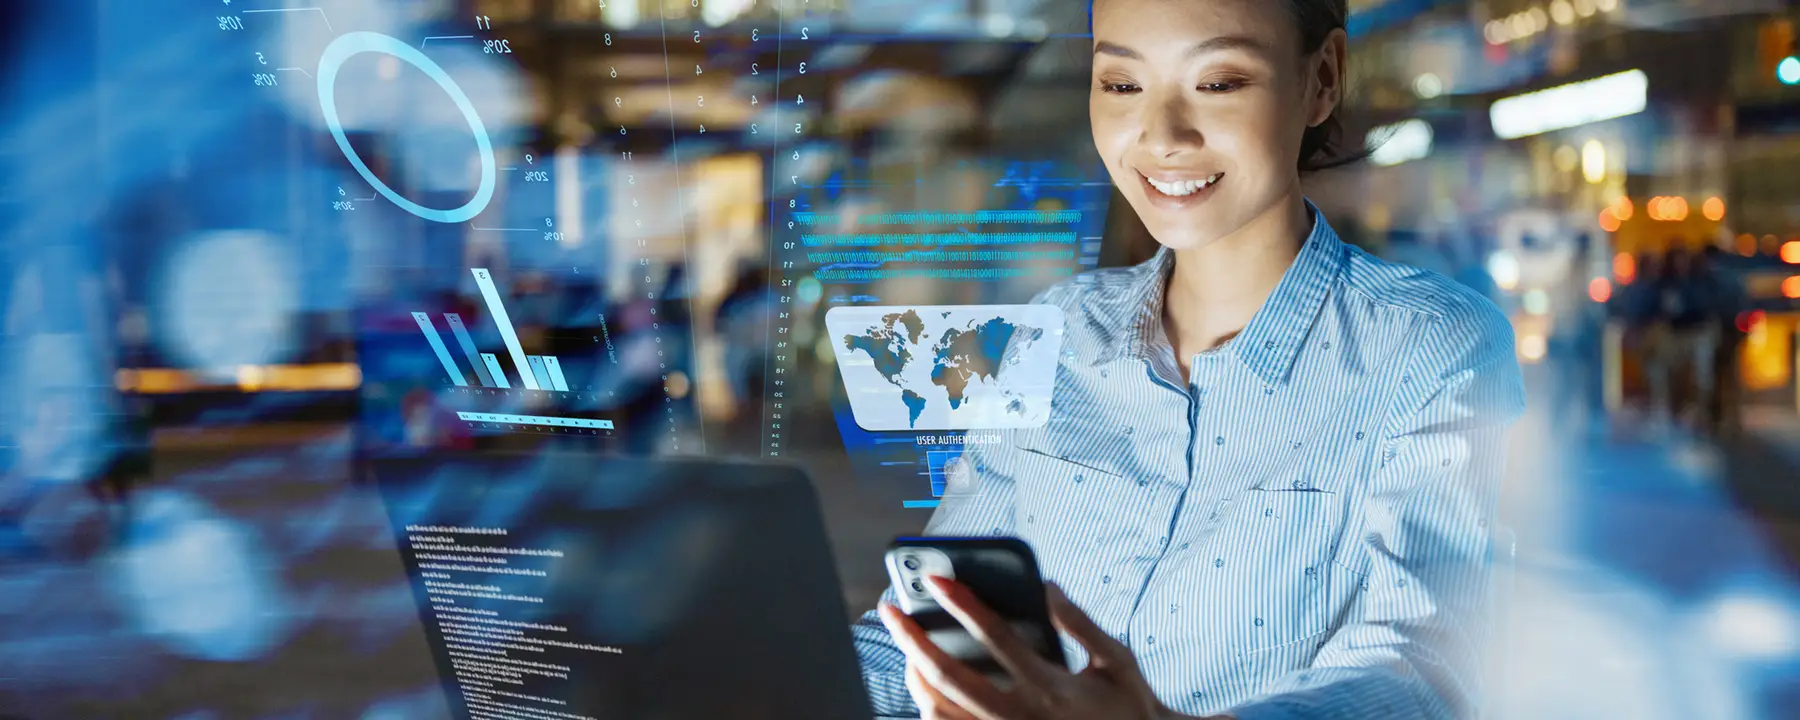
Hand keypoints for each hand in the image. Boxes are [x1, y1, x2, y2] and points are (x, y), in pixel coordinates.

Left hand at [879, 577, 1214, 719]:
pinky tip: (925, 687)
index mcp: (1049, 685)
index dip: (962, 603)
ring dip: (914, 676)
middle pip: (948, 676)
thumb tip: (1047, 587)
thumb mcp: (1116, 661)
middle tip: (890, 610)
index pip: (995, 636)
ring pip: (939, 712)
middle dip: (912, 639)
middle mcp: (1020, 716)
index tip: (936, 579)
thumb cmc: (1130, 707)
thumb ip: (1079, 623)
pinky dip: (931, 710)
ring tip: (906, 647)